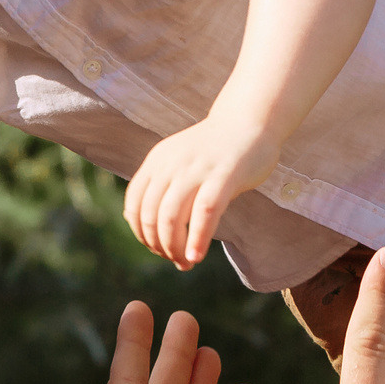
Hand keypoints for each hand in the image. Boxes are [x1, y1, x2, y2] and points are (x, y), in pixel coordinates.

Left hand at [124, 115, 280, 268]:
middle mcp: (170, 165)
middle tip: (175, 260)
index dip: (141, 234)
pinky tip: (197, 256)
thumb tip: (153, 236)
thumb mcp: (179, 164)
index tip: (157, 249)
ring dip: (175, 248)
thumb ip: (164, 192)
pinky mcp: (223, 176)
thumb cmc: (216, 151)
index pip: (134, 206)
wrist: (249, 120)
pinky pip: (204, 213)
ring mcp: (196, 169)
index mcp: (156, 162)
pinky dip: (197, 239)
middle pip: (150, 216)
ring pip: (172, 218)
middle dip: (159, 246)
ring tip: (185, 262)